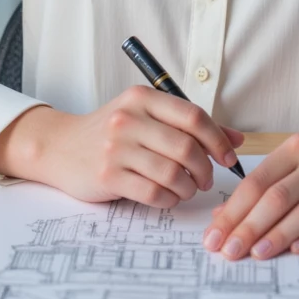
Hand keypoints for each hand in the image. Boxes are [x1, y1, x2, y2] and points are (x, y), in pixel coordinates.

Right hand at [0, 87, 244, 208]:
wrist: (61, 147)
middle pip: (186, 147)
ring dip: (188, 187)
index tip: (228, 157)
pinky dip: (169, 200)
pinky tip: (168, 197)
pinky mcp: (108, 176)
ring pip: (172, 173)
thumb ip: (190, 125)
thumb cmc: (112, 132)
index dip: (218, 140)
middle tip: (207, 179)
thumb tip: (237, 138)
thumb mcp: (147, 117)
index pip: (193, 117)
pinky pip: (153, 193)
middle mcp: (129, 118)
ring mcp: (116, 148)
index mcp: (142, 97)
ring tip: (187, 189)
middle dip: (205, 169)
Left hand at [201, 115, 298, 260]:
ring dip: (275, 236)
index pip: (257, 181)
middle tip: (226, 252)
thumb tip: (227, 212)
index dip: (232, 210)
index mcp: (297, 147)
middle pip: (275, 198)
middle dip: (246, 227)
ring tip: (253, 255)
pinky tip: (295, 251)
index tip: (214, 234)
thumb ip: (270, 180)